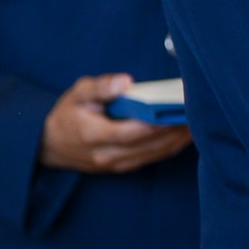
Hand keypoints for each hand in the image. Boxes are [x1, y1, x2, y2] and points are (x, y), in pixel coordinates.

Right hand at [39, 73, 191, 173]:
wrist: (51, 145)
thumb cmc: (68, 115)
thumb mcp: (77, 94)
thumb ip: (100, 87)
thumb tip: (125, 82)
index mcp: (93, 135)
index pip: (129, 132)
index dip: (155, 123)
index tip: (176, 110)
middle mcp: (106, 155)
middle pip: (148, 144)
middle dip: (174, 129)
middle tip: (196, 111)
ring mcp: (116, 164)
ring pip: (155, 153)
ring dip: (177, 138)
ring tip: (198, 119)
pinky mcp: (124, 166)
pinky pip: (153, 157)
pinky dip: (171, 145)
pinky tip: (185, 131)